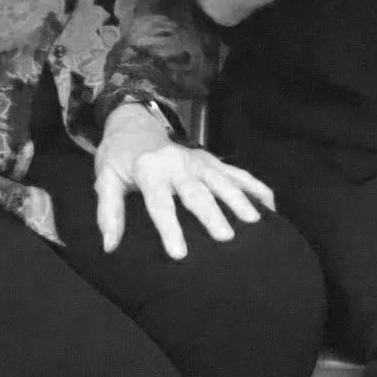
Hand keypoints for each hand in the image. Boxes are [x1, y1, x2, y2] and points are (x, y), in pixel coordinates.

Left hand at [92, 104, 278, 259]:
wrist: (135, 123)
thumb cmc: (119, 158)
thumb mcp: (105, 180)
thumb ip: (108, 213)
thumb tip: (110, 246)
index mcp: (150, 170)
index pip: (160, 203)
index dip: (169, 228)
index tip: (180, 253)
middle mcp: (178, 164)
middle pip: (197, 192)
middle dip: (213, 214)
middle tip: (227, 238)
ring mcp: (200, 160)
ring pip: (223, 180)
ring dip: (239, 200)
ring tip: (255, 222)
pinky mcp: (212, 160)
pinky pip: (238, 173)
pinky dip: (256, 187)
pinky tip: (271, 206)